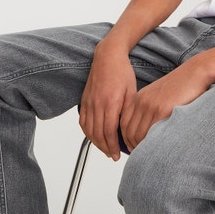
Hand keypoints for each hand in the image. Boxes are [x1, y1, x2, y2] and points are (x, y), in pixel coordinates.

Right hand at [79, 45, 136, 159]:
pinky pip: (83, 121)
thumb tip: (128, 131)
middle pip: (98, 134)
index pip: (109, 132)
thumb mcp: (132, 93)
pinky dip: (88, 133)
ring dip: (96, 143)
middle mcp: (96, 104)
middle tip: (113, 156)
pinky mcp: (84, 100)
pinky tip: (94, 137)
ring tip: (105, 150)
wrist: (107, 57)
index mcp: (110, 103)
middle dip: (105, 148)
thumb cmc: (122, 72)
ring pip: (89, 130)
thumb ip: (128, 113)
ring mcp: (88, 102)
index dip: (113, 146)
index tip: (118, 155)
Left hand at [119, 61, 210, 151]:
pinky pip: (151, 133)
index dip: (127, 140)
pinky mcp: (162, 110)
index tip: (134, 149)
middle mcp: (141, 102)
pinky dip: (152, 144)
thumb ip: (150, 110)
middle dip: (133, 147)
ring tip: (150, 156)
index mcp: (138, 99)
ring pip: (138, 135)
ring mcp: (150, 106)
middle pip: (128, 132)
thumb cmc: (182, 86)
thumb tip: (148, 131)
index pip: (124, 124)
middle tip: (142, 157)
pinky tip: (158, 149)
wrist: (195, 73)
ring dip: (142, 148)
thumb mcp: (160, 96)